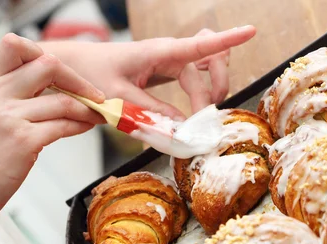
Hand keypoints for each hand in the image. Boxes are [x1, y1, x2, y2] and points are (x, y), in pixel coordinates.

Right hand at [0, 33, 104, 218]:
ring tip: (96, 114)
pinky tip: (86, 126)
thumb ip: (12, 96)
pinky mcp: (23, 140)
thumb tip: (50, 88)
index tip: (63, 73)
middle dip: (78, 80)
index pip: (15, 47)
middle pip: (47, 66)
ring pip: (64, 100)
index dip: (44, 55)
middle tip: (93, 94)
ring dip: (88, 108)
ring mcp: (8, 116)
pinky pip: (64, 125)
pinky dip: (82, 125)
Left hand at [43, 26, 256, 118]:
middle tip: (205, 115)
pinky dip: (205, 88)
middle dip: (217, 85)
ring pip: (209, 64)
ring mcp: (170, 60)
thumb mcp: (120, 100)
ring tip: (204, 109)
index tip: (251, 30)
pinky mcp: (168, 70)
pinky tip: (199, 105)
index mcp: (158, 53)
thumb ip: (154, 114)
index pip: (199, 45)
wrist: (75, 69)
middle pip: (211, 58)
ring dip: (215, 84)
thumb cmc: (91, 76)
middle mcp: (169, 53)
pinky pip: (198, 73)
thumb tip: (184, 131)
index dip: (227, 38)